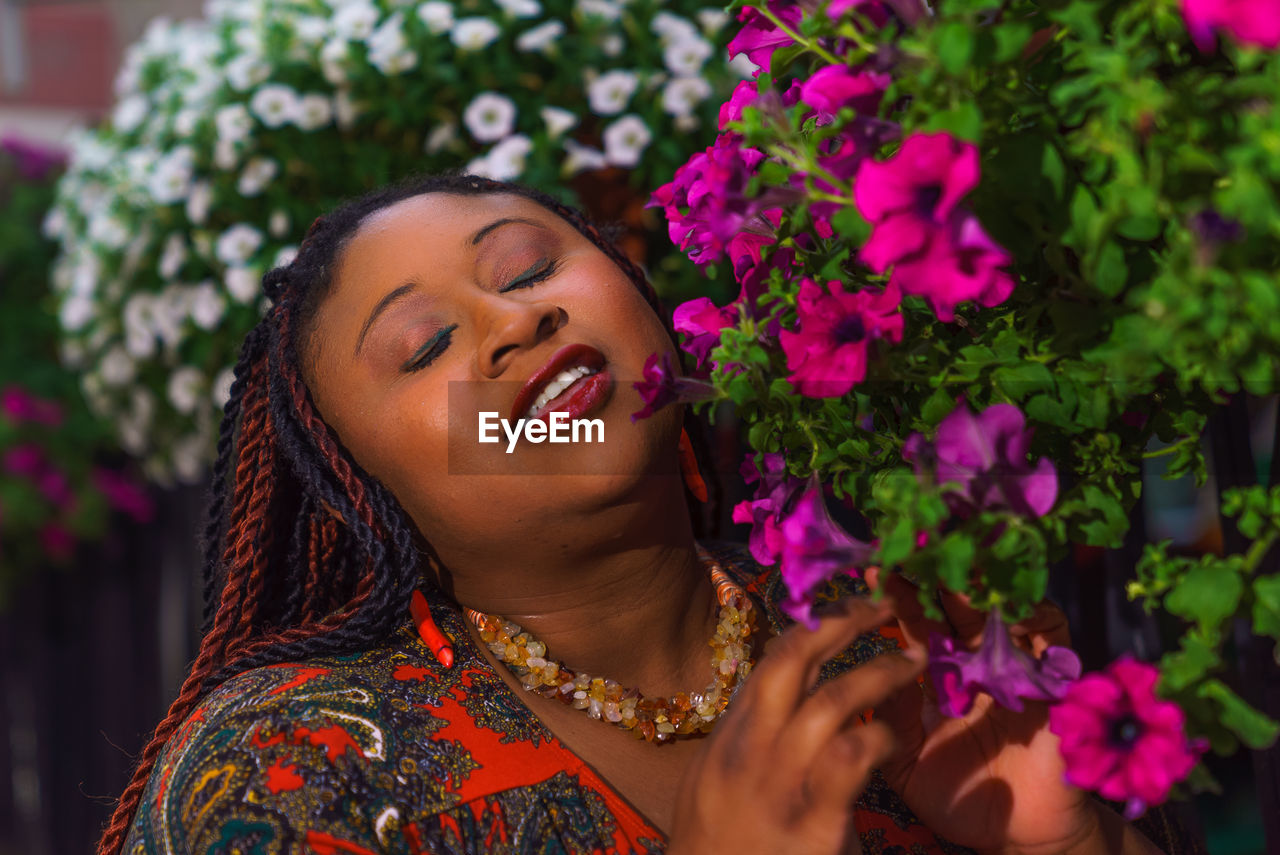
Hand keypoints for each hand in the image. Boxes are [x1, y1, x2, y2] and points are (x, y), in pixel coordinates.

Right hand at [667, 597, 926, 854]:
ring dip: (877, 672)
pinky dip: (877, 736)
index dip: (814, 624)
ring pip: (828, 701)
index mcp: (733, 735)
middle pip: (792, 659)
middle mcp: (751, 748)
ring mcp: (780, 782)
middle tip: (883, 604)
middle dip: (840, 621)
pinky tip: (893, 736)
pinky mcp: (813, 821)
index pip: (773, 659)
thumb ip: (751, 737)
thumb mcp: (718, 780)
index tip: (849, 605)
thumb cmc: (722, 846)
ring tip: (914, 659)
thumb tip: (781, 699)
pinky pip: (850, 758)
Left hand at [865, 568, 1100, 854]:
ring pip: (1001, 609)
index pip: (917, 623)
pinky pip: (1052, 636)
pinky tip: (1008, 610)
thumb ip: (890, 717)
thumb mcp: (907, 759)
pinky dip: (1033, 616)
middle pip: (957, 604)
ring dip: (980, 588)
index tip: (876, 572)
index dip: (898, 597)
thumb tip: (868, 671)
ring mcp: (1017, 665)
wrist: (1018, 835)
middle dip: (936, 576)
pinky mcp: (1056, 681)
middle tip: (913, 553)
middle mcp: (977, 660)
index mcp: (940, 672)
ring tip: (954, 576)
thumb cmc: (960, 796)